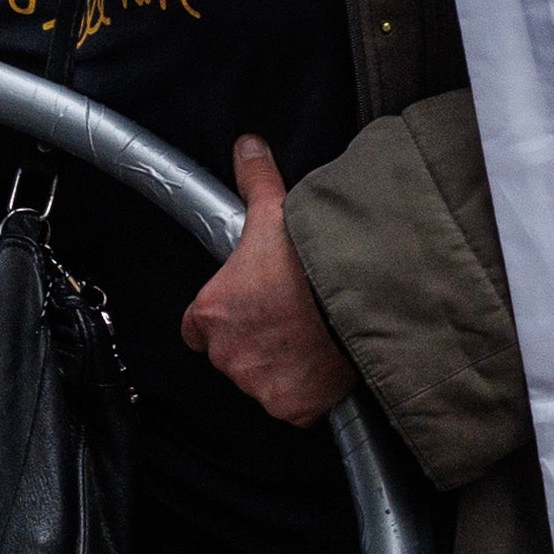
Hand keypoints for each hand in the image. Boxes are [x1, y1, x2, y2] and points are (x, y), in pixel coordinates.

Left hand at [185, 138, 354, 424]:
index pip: (198, 328)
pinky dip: (308, 393)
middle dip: (256, 342)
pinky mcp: (291, 407)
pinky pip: (294, 406)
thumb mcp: (274, 212)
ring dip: (281, 366)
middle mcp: (226, 355)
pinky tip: (325, 365)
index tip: (248, 308)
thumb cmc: (309, 257)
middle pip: (233, 355)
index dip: (223, 318)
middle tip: (289, 319)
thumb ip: (255, 180)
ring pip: (263, 380)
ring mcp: (258, 385)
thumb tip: (247, 145)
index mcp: (209, 314)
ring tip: (311, 338)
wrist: (355, 296)